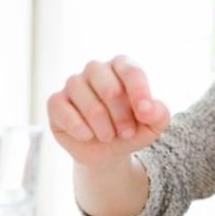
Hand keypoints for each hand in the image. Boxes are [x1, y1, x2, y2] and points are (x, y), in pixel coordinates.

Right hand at [47, 55, 169, 168]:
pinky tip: (88, 136)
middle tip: (127, 133)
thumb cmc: (132, 129)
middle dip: (122, 117)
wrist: (107, 150)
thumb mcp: (153, 125)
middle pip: (111, 90)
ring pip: (89, 104)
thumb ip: (158, 114)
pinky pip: (64, 112)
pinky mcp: (56, 101)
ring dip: (103, 127)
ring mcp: (74, 83)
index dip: (140, 93)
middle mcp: (96, 69)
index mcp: (122, 66)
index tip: (144, 114)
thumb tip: (148, 109)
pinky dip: (80, 129)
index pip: (131, 72)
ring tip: (109, 137)